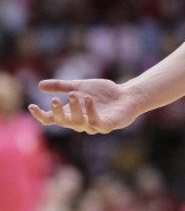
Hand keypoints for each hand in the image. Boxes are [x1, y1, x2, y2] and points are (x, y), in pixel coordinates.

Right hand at [28, 78, 142, 134]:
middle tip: (54, 100)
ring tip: (74, 95)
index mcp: (71, 114)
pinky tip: (89, 100)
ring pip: (79, 123)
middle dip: (58, 112)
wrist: (127, 94)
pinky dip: (91, 112)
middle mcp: (80, 122)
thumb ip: (62, 86)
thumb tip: (39, 85)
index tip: (31, 106)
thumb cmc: (104, 92)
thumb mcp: (80, 86)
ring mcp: (93, 125)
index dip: (41, 115)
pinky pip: (97, 122)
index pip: (52, 119)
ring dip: (74, 109)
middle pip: (64, 122)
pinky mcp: (107, 125)